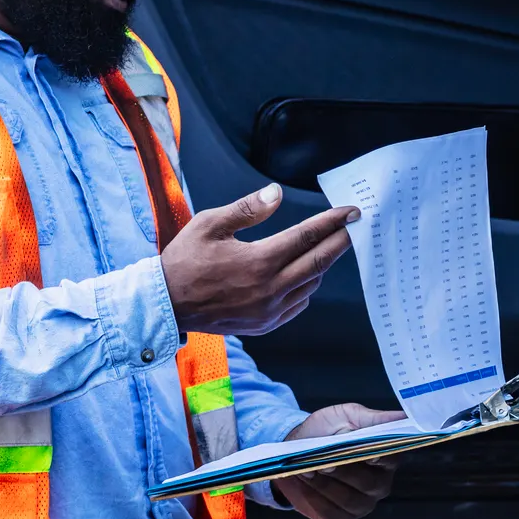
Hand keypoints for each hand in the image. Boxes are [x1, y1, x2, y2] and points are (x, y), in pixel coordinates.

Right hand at [160, 183, 356, 335]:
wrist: (166, 304)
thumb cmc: (185, 260)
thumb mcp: (210, 224)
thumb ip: (248, 208)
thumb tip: (276, 193)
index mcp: (258, 261)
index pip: (307, 236)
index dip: (332, 222)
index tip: (351, 212)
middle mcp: (269, 289)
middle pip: (318, 263)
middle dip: (339, 242)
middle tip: (352, 228)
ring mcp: (268, 311)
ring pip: (310, 285)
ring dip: (321, 265)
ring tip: (326, 247)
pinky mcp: (264, 325)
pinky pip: (297, 305)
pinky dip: (305, 288)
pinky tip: (303, 275)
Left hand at [273, 403, 405, 518]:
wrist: (296, 451)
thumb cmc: (325, 431)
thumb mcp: (346, 416)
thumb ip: (371, 419)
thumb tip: (400, 417)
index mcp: (386, 458)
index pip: (392, 458)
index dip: (382, 457)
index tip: (368, 454)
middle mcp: (379, 484)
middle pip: (369, 482)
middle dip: (344, 471)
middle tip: (323, 461)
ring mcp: (362, 504)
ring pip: (348, 500)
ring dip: (325, 484)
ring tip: (306, 469)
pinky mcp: (341, 518)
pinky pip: (331, 513)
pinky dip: (314, 498)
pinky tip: (305, 483)